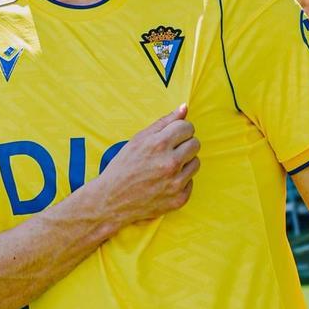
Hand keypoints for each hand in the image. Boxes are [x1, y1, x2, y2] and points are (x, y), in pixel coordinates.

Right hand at [99, 104, 199, 226]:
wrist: (112, 200)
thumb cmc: (123, 167)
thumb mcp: (139, 139)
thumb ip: (164, 122)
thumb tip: (184, 108)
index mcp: (159, 144)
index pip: (187, 127)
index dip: (179, 130)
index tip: (172, 136)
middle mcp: (170, 163)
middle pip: (195, 143)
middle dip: (184, 144)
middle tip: (168, 151)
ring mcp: (176, 183)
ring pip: (196, 162)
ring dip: (184, 162)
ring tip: (165, 167)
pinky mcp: (179, 199)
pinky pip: (191, 182)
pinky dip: (180, 181)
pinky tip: (164, 182)